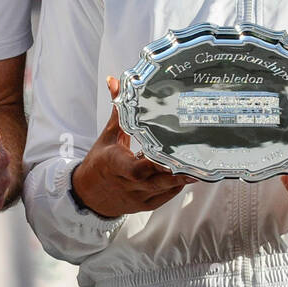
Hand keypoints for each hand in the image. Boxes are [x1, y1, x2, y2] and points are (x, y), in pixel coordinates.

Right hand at [69, 76, 195, 218]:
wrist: (88, 194)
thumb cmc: (99, 162)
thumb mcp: (108, 136)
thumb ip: (118, 111)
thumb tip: (115, 81)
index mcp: (116, 165)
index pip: (137, 168)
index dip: (155, 164)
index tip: (169, 156)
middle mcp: (128, 184)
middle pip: (156, 180)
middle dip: (176, 172)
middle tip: (196, 161)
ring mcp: (138, 197)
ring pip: (164, 190)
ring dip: (180, 178)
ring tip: (198, 166)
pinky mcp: (145, 205)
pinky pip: (165, 197)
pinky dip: (176, 186)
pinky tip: (187, 175)